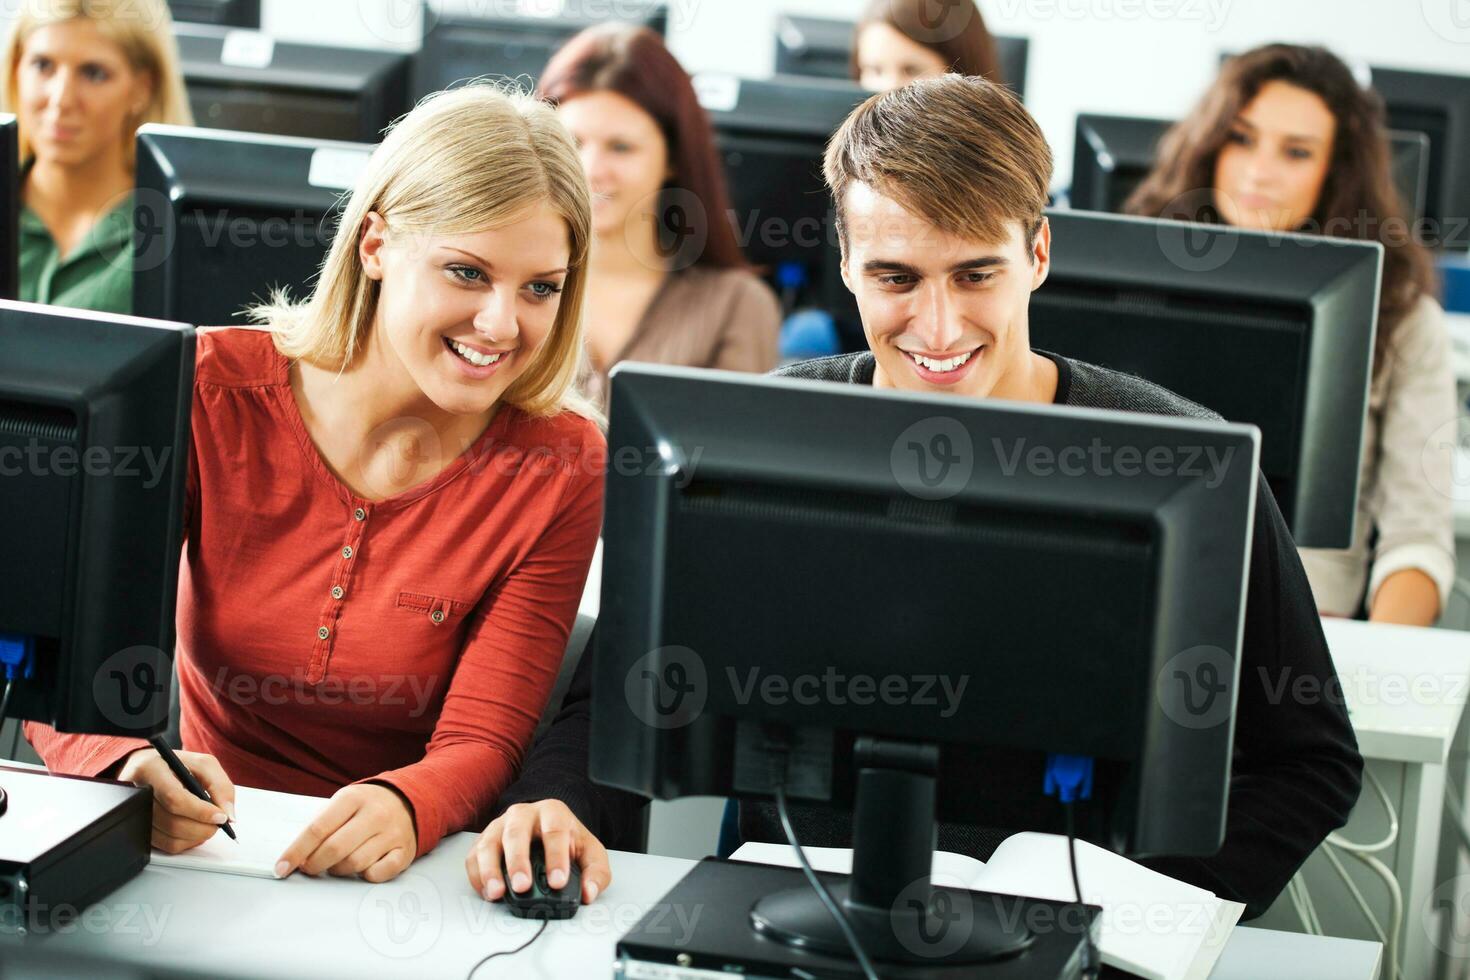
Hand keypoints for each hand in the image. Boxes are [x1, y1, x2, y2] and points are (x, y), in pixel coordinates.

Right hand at [117, 747, 235, 854]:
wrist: (149, 770)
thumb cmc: (177, 765)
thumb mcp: (203, 764)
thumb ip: (220, 786)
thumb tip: (228, 815)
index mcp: (150, 769)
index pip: (174, 798)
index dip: (200, 811)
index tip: (221, 817)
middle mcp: (136, 793)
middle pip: (172, 822)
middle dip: (202, 827)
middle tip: (218, 823)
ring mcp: (134, 814)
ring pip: (169, 838)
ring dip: (197, 836)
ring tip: (207, 824)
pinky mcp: (139, 830)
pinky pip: (165, 846)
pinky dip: (186, 842)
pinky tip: (193, 829)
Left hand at [275, 783, 416, 882]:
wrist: (408, 800)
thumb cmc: (365, 806)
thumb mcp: (342, 804)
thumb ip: (320, 826)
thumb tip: (296, 858)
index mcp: (353, 798)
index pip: (317, 829)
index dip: (295, 851)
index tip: (281, 868)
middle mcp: (375, 814)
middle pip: (335, 849)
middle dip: (314, 865)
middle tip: (310, 867)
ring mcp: (392, 833)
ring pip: (354, 864)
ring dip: (338, 870)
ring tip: (337, 864)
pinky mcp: (404, 851)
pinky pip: (378, 874)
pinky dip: (365, 876)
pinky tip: (363, 867)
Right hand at [465, 800, 610, 905]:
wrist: (547, 828)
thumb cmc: (567, 841)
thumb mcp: (590, 852)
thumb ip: (596, 873)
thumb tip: (589, 893)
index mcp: (553, 812)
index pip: (554, 831)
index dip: (556, 856)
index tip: (557, 881)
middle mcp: (523, 814)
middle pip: (516, 833)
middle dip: (518, 862)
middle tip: (523, 887)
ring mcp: (500, 826)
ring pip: (490, 843)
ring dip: (491, 870)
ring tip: (497, 894)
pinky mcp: (483, 841)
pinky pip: (474, 857)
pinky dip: (477, 876)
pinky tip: (487, 892)